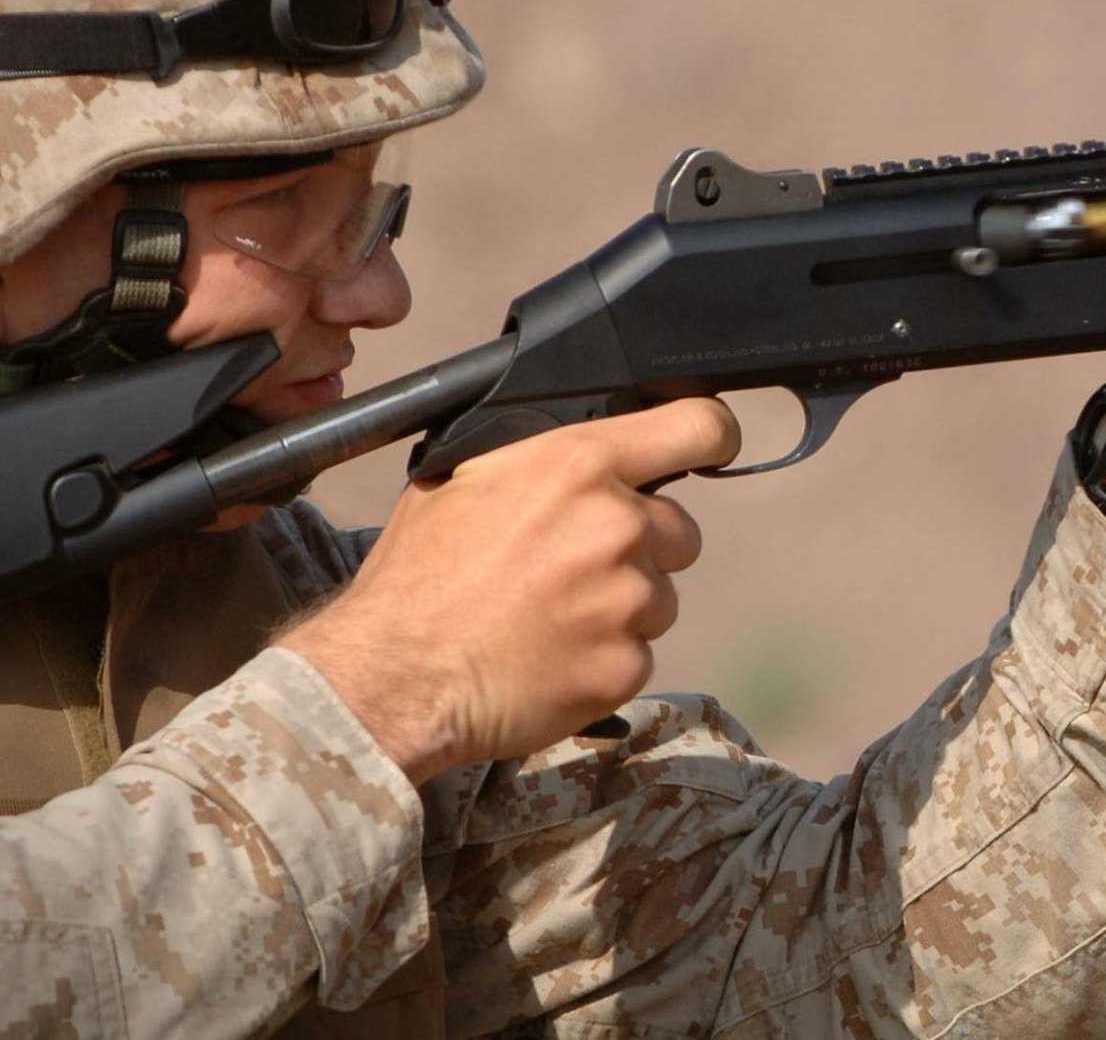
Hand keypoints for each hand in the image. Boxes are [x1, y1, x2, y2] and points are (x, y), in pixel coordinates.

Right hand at [277, 399, 739, 784]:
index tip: (712, 447)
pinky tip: (549, 658)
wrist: (392, 678)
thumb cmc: (416, 579)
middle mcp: (617, 526)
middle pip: (680, 529)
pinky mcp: (625, 666)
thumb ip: (542, 458)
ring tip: (548, 619)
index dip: (711, 436)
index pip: (697, 426)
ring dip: (621, 608)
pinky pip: (639, 654)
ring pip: (660, 596)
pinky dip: (604, 660)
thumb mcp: (463, 479)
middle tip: (573, 570)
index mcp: (577, 464)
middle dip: (642, 548)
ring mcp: (627, 600)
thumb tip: (581, 450)